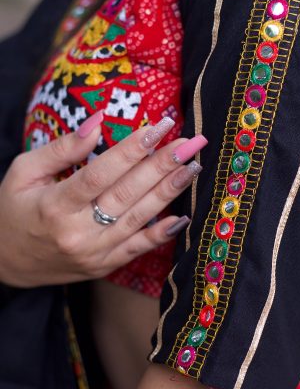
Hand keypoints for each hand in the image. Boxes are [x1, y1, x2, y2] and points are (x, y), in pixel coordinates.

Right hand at [0, 112, 206, 287]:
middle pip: (127, 195)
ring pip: (138, 219)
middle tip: (190, 142)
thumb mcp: (23, 172)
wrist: (3, 263)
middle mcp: (77, 233)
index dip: (131, 150)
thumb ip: (61, 149)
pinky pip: (137, 250)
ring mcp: (93, 254)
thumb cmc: (12, 209)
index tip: (158, 126)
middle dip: (162, 166)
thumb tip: (97, 122)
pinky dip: (161, 234)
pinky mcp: (103, 266)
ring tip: (193, 167)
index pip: (100, 174)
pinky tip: (183, 216)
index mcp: (54, 206)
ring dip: (169, 192)